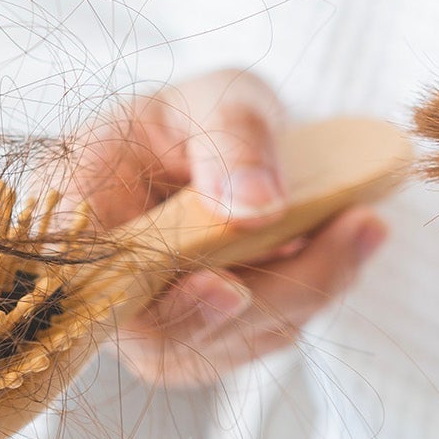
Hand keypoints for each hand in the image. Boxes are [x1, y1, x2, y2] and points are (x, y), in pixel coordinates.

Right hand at [56, 69, 388, 385]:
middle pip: (169, 334)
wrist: (217, 146)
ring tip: (365, 224)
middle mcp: (103, 286)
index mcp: (74, 215)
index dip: (154, 302)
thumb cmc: (200, 114)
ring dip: (307, 289)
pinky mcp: (208, 340)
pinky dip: (313, 291)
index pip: (94, 287)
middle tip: (353, 228)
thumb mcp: (217, 97)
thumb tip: (258, 207)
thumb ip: (231, 139)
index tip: (228, 287)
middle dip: (269, 291)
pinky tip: (351, 240)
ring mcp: (155, 324)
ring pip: (227, 341)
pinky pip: (262, 335)